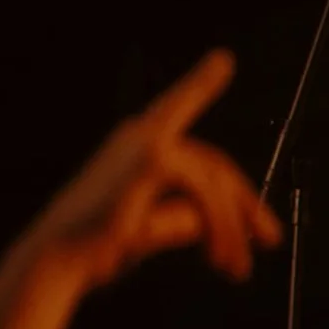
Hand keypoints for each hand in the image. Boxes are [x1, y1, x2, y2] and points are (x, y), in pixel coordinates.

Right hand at [20, 49, 281, 293]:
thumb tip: (217, 218)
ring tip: (235, 268)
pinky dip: (219, 227)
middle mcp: (140, 134)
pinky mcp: (154, 160)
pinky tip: (216, 255)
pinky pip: (207, 193)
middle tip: (270, 240)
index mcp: (136, 145)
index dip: (201, 83)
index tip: (223, 60)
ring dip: (230, 229)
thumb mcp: (152, 226)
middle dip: (246, 206)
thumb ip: (185, 214)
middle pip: (215, 165)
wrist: (58, 261)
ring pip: (215, 184)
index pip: (179, 107)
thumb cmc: (97, 248)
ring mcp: (146, 142)